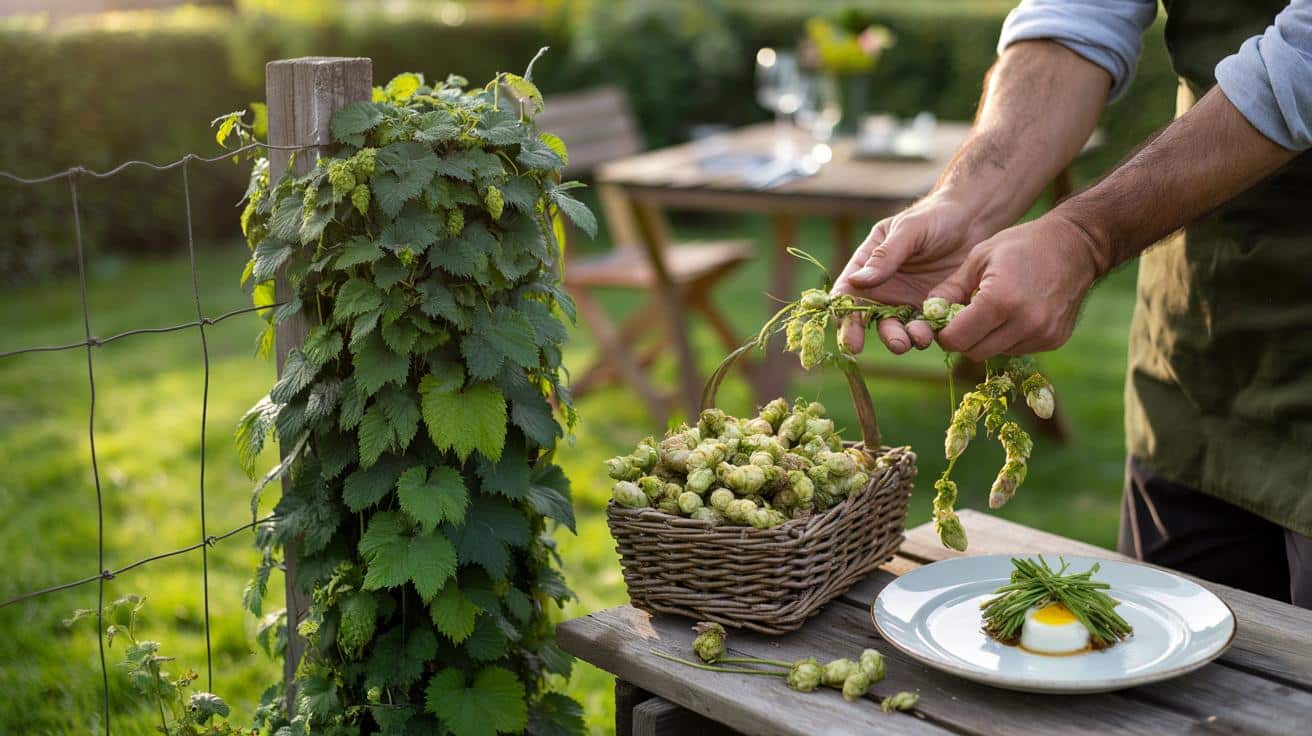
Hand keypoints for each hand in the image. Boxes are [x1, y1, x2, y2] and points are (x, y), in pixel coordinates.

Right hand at [832, 193, 987, 353]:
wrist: (971, 220)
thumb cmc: (934, 216)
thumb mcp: (908, 230)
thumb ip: (885, 256)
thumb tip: (858, 281)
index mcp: (866, 266)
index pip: (846, 295)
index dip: (845, 319)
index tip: (851, 340)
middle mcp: (882, 288)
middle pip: (868, 319)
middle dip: (878, 336)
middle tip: (892, 343)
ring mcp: (905, 301)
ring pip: (896, 328)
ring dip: (902, 338)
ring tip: (915, 339)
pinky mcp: (930, 310)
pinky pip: (923, 328)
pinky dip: (927, 335)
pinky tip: (934, 334)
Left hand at [931, 213, 1102, 360]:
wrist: (1076, 246)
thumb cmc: (1021, 245)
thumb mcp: (979, 258)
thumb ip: (949, 289)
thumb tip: (926, 314)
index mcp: (1000, 300)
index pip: (957, 340)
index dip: (945, 333)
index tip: (944, 322)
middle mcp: (1024, 322)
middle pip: (974, 352)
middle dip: (963, 339)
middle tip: (964, 318)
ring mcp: (1042, 334)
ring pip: (995, 353)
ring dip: (986, 338)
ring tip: (992, 310)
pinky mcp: (1054, 340)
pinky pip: (1017, 349)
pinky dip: (1008, 338)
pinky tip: (1014, 313)